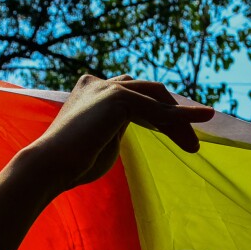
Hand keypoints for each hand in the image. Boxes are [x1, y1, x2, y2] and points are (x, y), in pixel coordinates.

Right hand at [36, 74, 213, 189]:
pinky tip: (200, 123)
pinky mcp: (118, 97)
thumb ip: (121, 129)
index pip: (136, 95)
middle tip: (190, 142)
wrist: (50, 167)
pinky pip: (158, 109)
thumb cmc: (73, 165)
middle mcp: (100, 82)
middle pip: (150, 93)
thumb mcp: (104, 142)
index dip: (160, 113)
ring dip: (180, 120)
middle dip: (173, 116)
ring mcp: (109, 86)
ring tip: (194, 144)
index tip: (177, 133)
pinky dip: (181, 118)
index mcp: (92, 90)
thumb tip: (147, 126)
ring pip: (157, 98)